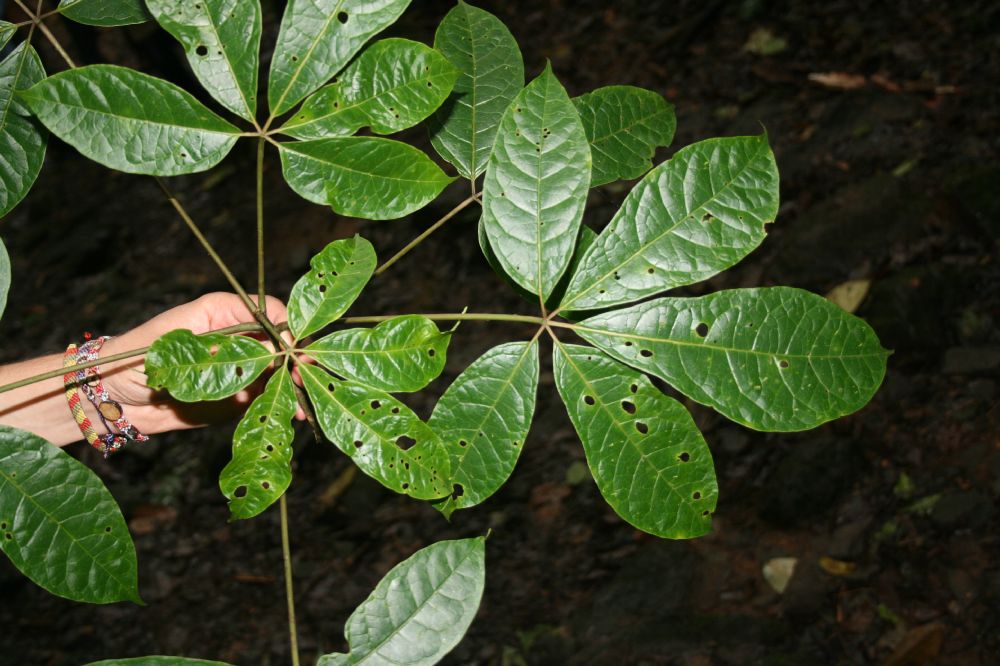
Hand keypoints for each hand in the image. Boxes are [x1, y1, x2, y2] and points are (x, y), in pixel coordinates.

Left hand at [99, 293, 296, 434]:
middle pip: (282, 343)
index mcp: (224, 312)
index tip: (294, 350)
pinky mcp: (238, 395)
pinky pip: (268, 396)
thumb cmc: (136, 357)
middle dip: (297, 359)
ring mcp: (241, 366)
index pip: (270, 311)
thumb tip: (269, 349)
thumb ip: (224, 345)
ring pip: (280, 371)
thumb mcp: (180, 344)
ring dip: (295, 384)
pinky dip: (283, 404)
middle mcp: (239, 337)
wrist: (114, 398)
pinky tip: (296, 414)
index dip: (287, 329)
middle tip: (307, 376)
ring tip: (305, 403)